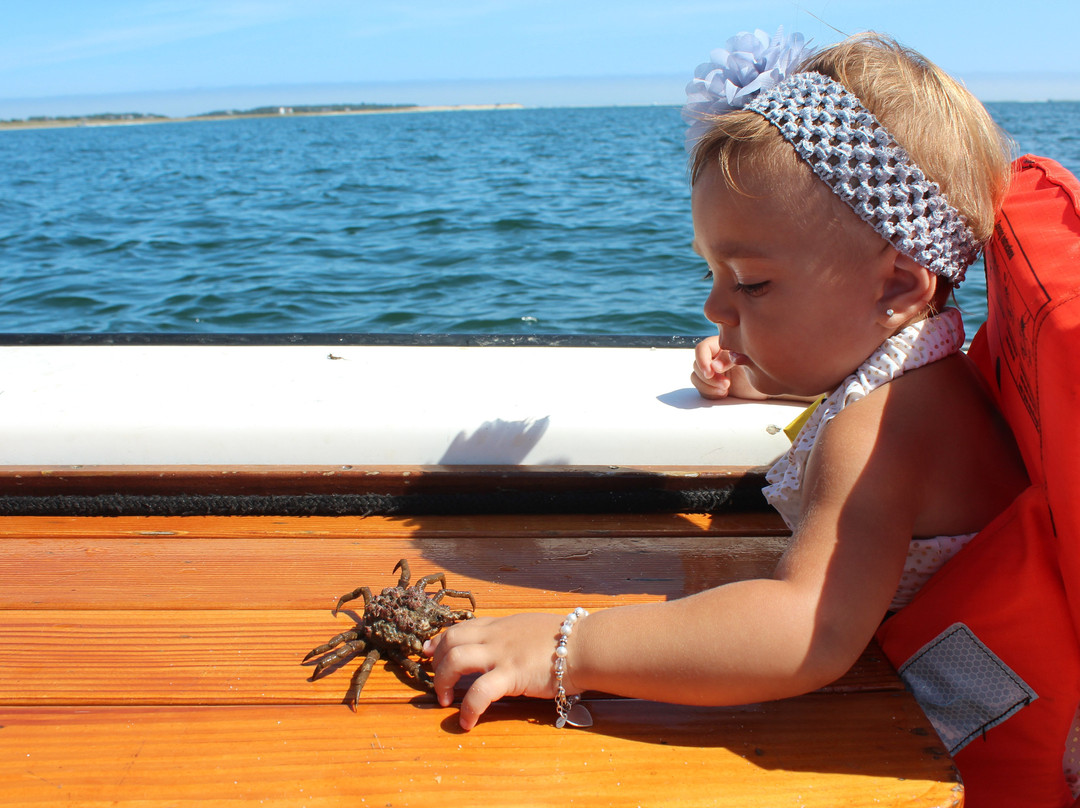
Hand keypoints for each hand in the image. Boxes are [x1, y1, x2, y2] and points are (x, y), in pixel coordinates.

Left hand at [423, 613, 565, 730]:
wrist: (586, 645)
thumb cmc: (569, 640)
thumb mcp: (534, 629)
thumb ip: (516, 636)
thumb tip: (512, 646)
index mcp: (501, 626)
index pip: (461, 627)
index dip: (440, 640)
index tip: (429, 651)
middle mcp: (496, 636)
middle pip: (451, 640)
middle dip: (436, 662)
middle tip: (436, 680)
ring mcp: (501, 654)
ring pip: (455, 660)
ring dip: (442, 681)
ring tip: (444, 700)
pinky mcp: (511, 675)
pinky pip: (479, 692)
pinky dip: (468, 709)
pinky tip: (467, 722)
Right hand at [690, 336, 766, 399]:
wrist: (770, 382)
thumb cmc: (762, 366)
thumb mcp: (749, 359)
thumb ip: (732, 358)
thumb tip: (714, 365)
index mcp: (721, 344)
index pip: (702, 348)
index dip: (702, 360)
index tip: (710, 373)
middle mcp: (714, 356)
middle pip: (696, 364)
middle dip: (709, 378)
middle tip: (726, 385)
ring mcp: (713, 371)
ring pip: (695, 377)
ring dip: (708, 386)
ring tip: (726, 390)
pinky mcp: (713, 384)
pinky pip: (701, 388)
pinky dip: (710, 393)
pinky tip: (724, 393)